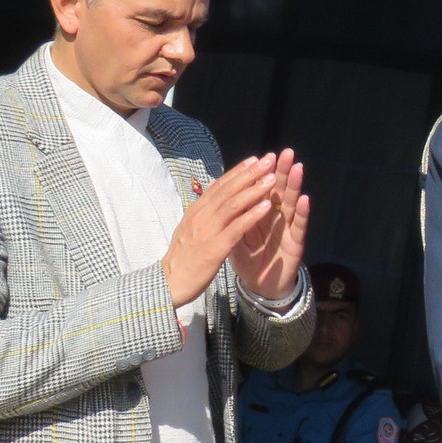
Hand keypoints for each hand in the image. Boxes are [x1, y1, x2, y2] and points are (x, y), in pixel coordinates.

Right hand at [161, 154, 305, 307]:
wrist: (169, 283)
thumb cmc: (183, 258)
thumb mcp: (190, 229)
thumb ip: (203, 211)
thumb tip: (212, 192)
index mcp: (196, 211)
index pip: (219, 186)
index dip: (238, 171)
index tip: (254, 159)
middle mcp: (201, 216)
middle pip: (228, 189)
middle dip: (250, 173)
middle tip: (268, 160)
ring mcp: (207, 231)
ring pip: (233, 204)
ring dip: (254, 189)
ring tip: (273, 178)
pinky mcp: (215, 248)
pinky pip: (236, 228)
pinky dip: (252, 215)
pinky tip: (266, 206)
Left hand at [229, 147, 310, 299]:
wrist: (260, 286)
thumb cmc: (248, 259)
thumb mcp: (235, 236)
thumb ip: (232, 216)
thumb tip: (220, 194)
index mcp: (260, 214)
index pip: (262, 189)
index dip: (262, 174)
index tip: (262, 156)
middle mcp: (276, 218)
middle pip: (279, 191)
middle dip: (282, 171)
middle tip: (286, 153)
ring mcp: (288, 230)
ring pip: (292, 204)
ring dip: (295, 186)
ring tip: (297, 168)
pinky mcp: (296, 244)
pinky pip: (300, 227)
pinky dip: (304, 213)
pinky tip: (306, 199)